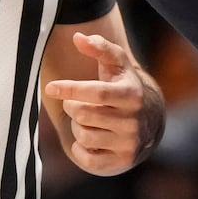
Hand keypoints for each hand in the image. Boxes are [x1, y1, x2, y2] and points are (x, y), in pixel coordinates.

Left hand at [44, 31, 163, 173]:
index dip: (70, 89)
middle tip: (73, 103)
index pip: (95, 93)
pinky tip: (86, 139)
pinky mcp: (121, 161)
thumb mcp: (116, 64)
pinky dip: (79, 148)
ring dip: (77, 127)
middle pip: (83, 114)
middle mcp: (133, 121)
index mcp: (131, 95)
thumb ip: (99, 47)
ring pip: (84, 136)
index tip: (50, 88)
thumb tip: (77, 38)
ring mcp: (128, 143)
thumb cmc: (122, 85)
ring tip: (85, 120)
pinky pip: (87, 159)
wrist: (147, 120)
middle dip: (72, 106)